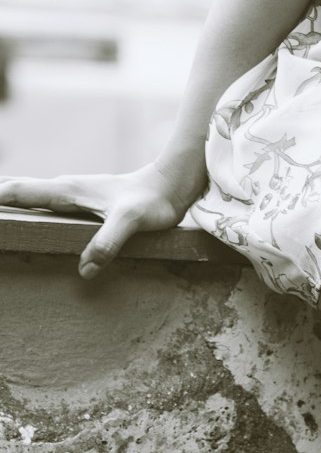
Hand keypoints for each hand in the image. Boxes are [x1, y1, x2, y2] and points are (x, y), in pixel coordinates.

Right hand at [0, 162, 194, 278]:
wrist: (173, 182)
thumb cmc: (153, 199)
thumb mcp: (131, 220)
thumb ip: (108, 241)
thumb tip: (84, 269)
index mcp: (68, 191)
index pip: (21, 192)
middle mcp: (67, 189)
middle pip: (21, 188)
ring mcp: (75, 195)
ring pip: (33, 193)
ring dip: (12, 196)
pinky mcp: (85, 202)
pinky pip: (47, 201)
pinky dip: (29, 202)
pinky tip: (29, 211)